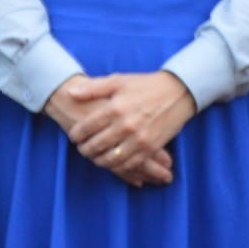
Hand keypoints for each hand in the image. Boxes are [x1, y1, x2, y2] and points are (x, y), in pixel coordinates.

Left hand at [44, 74, 172, 186]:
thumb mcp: (118, 81)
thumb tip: (70, 93)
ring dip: (99, 161)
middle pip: (97, 146)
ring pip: (112, 159)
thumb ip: (93, 88)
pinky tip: (112, 162)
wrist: (178, 92)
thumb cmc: (144, 85)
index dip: (77, 134)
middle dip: (85, 150)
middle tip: (81, 149)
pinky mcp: (151, 148)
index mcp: (115, 108)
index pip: (87, 127)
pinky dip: (119, 167)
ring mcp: (140, 139)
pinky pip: (131, 164)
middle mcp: (126, 125)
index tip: (73, 136)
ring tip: (94, 157)